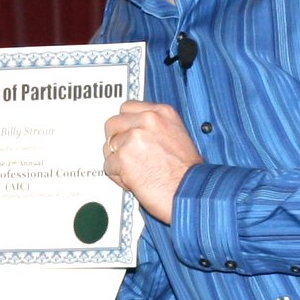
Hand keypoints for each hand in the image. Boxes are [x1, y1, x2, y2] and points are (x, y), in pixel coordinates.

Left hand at [103, 100, 201, 224]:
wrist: (190, 191)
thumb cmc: (189, 173)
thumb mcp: (178, 136)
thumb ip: (155, 129)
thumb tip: (135, 131)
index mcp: (162, 113)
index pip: (128, 107)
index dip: (125, 123)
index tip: (125, 133)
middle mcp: (147, 120)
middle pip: (113, 124)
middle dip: (116, 140)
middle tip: (125, 155)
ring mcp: (134, 137)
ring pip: (109, 146)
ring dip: (117, 161)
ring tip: (134, 172)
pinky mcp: (124, 157)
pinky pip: (109, 166)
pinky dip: (118, 177)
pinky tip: (133, 181)